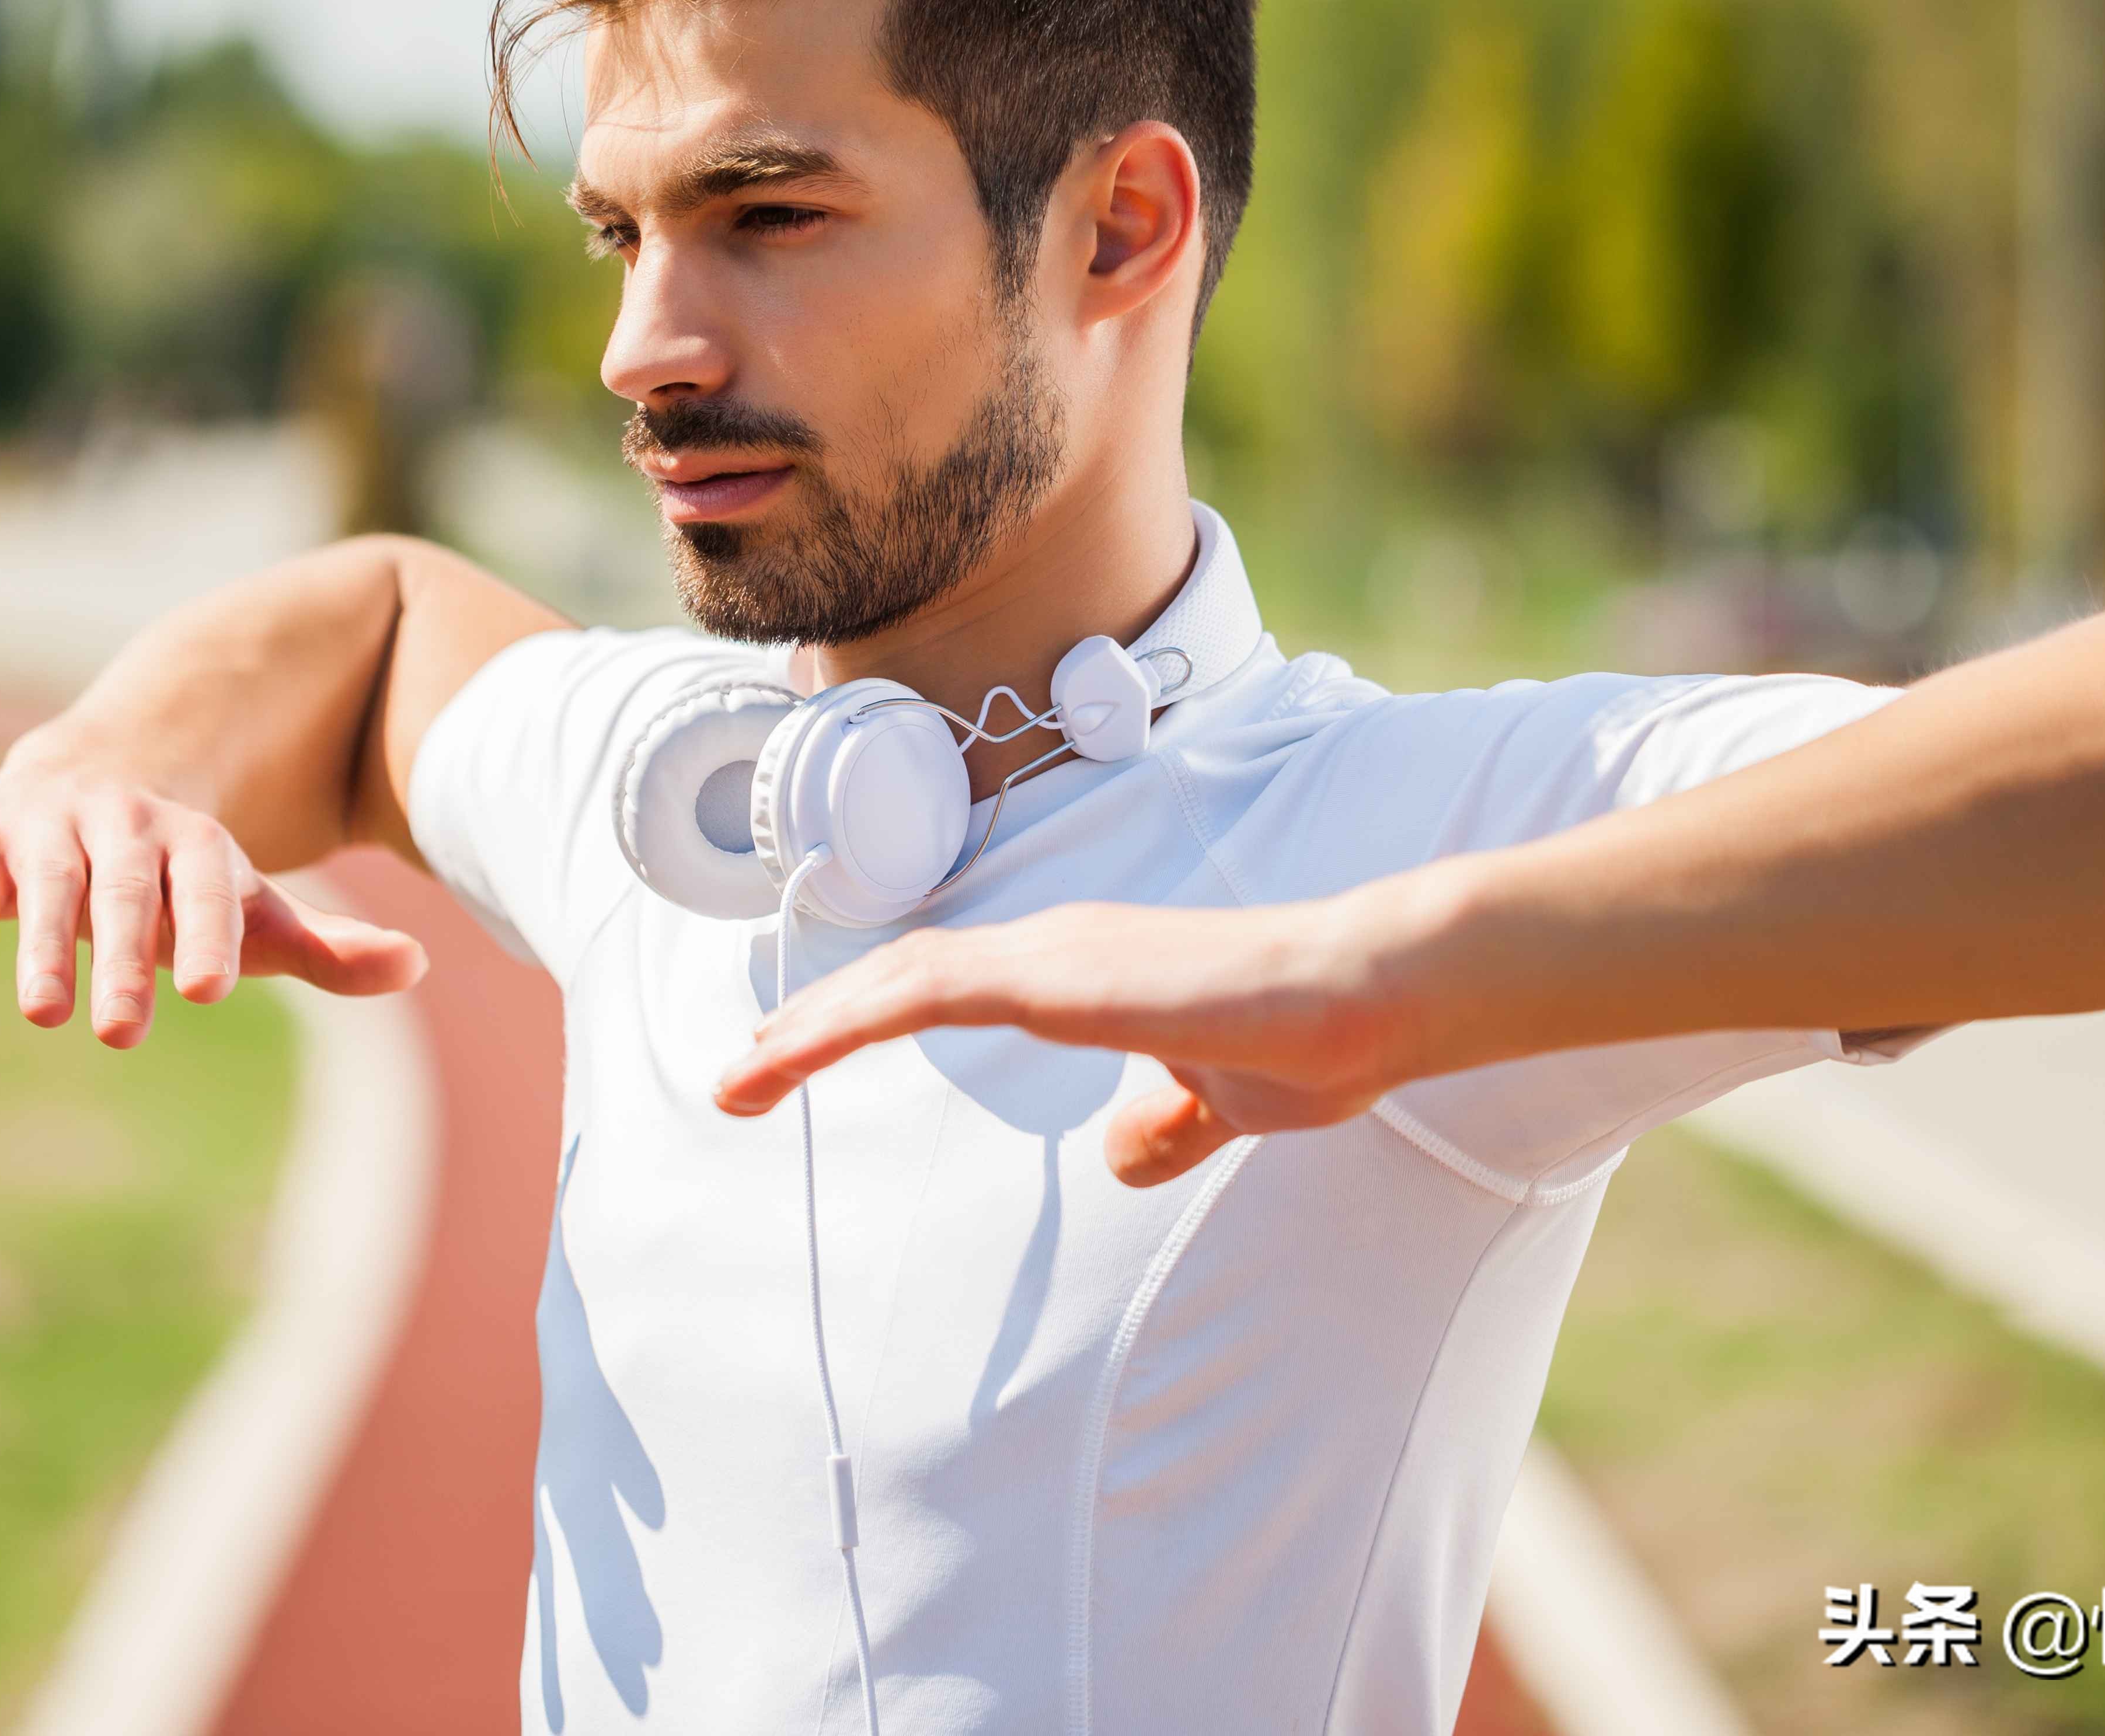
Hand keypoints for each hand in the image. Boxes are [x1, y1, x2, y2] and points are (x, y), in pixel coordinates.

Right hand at [0, 744, 425, 1046]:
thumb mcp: (252, 908)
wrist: (86, 776)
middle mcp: (120, 826)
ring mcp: (46, 831)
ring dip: (43, 949)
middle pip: (124, 890)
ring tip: (46, 1014)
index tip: (211, 989)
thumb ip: (326, 947)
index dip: (209, 931)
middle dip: (124, 957)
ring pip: (46, 888)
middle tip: (123, 1034)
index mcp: (194, 841)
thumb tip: (416, 963)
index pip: (207, 885)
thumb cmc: (181, 876)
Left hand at [712, 898, 1411, 1186]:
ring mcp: (1053, 953)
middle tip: (741, 1070)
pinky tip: (799, 1049)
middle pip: (904, 975)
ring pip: (898, 979)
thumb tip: (1121, 1157)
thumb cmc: (1305, 1039)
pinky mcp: (1057, 977)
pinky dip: (851, 1020)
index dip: (873, 1013)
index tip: (806, 1052)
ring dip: (810, 1027)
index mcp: (1082, 971)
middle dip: (815, 1021)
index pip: (951, 984)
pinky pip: (926, 992)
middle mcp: (1053, 948)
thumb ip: (1167, 1122)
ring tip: (740, 1074)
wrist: (1364, 997)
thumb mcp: (1218, 1101)